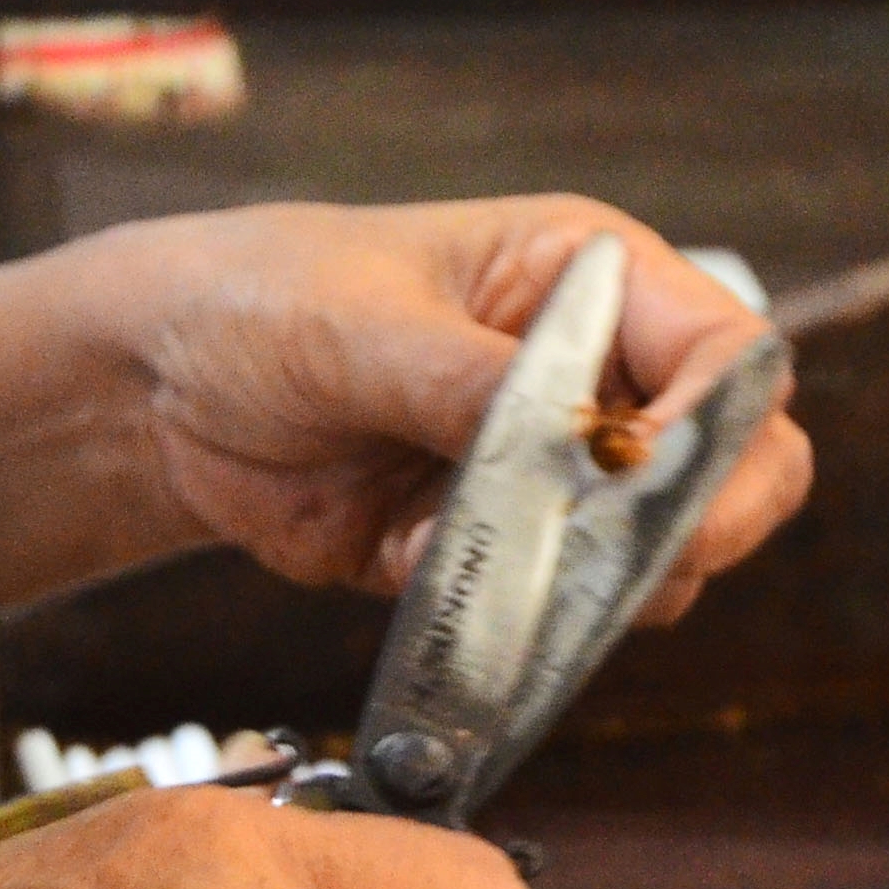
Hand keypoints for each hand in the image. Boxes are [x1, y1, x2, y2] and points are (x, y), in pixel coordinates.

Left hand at [110, 197, 813, 621]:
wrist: (154, 389)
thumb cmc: (259, 300)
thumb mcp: (364, 324)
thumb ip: (478, 386)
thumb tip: (581, 446)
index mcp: (592, 278)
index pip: (733, 357)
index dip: (722, 426)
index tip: (655, 480)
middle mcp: (598, 374)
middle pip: (734, 471)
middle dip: (685, 525)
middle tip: (604, 554)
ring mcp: (555, 471)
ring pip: (655, 559)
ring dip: (581, 578)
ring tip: (464, 536)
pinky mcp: (502, 551)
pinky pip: (554, 610)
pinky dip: (501, 609)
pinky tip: (406, 555)